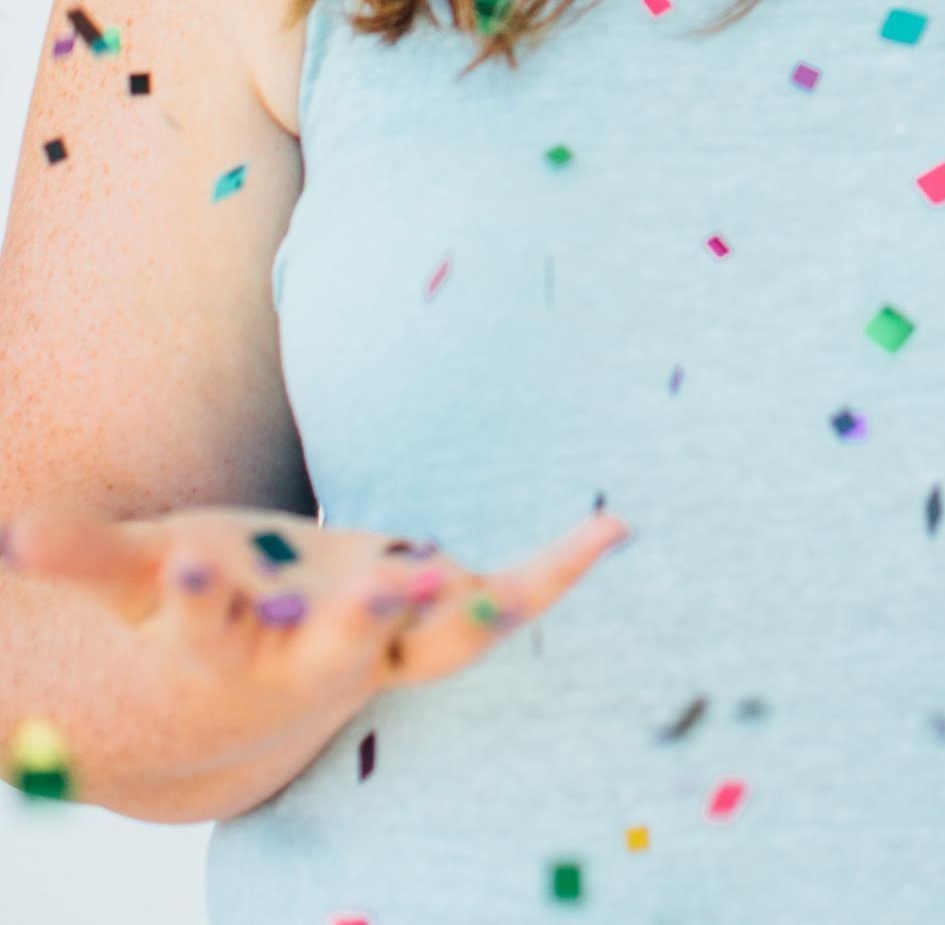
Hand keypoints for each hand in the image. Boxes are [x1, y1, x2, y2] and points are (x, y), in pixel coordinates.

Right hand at [0, 502, 627, 720]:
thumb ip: (90, 554)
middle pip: (337, 643)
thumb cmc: (214, 607)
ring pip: (423, 641)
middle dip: (363, 619)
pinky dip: (557, 571)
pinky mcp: (434, 621)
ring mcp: (385, 639)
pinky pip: (506, 600)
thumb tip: (25, 536)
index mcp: (231, 636)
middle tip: (388, 584)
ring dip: (462, 612)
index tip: (187, 566)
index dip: (201, 597)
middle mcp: (313, 646)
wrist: (271, 688)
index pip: (204, 620)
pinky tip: (613, 528)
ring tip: (508, 575)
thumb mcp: (149, 578)